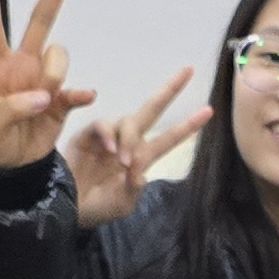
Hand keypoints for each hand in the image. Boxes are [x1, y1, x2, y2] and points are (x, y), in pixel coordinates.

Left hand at [0, 0, 92, 170]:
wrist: (9, 168)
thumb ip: (11, 110)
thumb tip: (43, 96)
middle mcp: (21, 66)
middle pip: (39, 23)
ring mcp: (44, 81)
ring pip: (59, 56)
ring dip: (56, 72)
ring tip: (46, 101)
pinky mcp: (62, 101)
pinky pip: (75, 90)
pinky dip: (79, 93)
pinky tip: (83, 98)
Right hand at [68, 65, 209, 228]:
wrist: (69, 208)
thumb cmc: (98, 207)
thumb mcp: (122, 203)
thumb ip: (134, 188)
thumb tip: (140, 170)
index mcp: (142, 157)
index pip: (169, 138)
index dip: (188, 125)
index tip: (209, 110)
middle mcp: (128, 142)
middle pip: (151, 110)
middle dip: (170, 90)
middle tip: (188, 70)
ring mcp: (109, 136)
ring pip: (128, 121)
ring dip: (129, 138)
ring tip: (122, 161)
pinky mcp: (89, 135)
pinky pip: (103, 124)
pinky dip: (108, 135)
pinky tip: (111, 151)